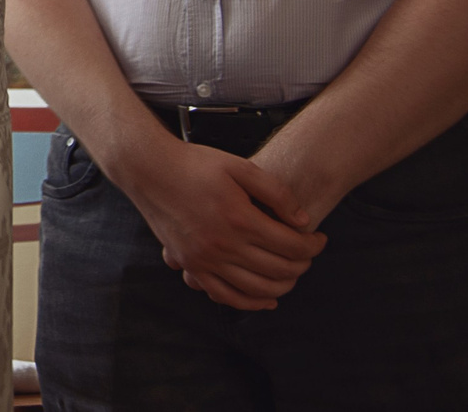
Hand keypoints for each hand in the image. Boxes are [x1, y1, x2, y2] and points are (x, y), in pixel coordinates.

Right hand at [119, 134, 324, 309]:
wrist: (148, 169)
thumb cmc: (193, 164)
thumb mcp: (239, 166)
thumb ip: (276, 193)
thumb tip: (302, 221)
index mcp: (239, 218)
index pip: (292, 246)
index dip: (314, 245)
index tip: (319, 238)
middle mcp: (223, 244)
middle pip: (280, 270)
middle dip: (303, 264)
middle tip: (308, 253)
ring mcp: (205, 259)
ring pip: (258, 289)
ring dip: (284, 285)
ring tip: (291, 272)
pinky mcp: (191, 265)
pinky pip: (225, 296)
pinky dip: (250, 303)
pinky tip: (267, 298)